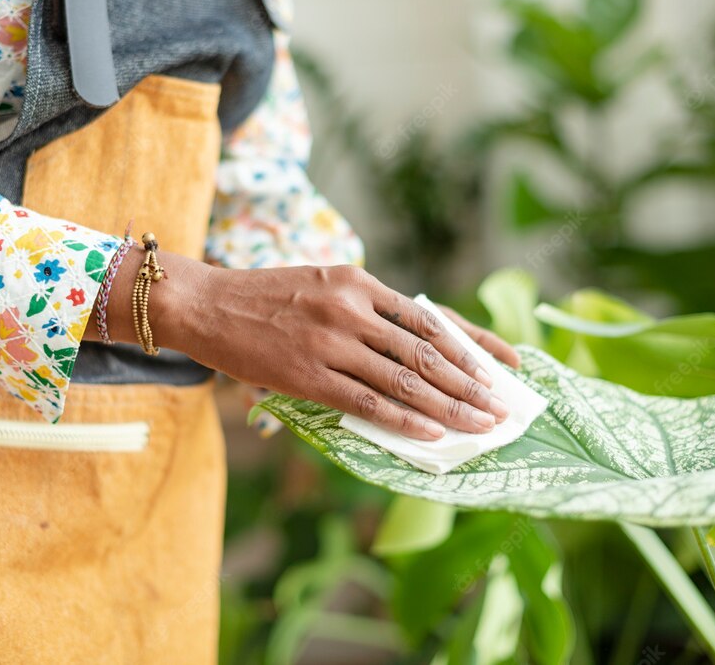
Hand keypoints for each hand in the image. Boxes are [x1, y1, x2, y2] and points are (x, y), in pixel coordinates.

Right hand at [126, 256, 517, 440]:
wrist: (205, 304)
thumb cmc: (264, 298)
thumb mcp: (321, 285)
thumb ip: (365, 311)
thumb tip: (413, 349)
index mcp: (359, 282)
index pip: (430, 315)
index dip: (474, 341)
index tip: (509, 360)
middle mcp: (352, 308)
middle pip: (426, 351)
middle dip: (470, 382)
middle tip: (501, 406)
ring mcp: (331, 341)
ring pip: (404, 379)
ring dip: (448, 406)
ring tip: (479, 425)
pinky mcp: (308, 374)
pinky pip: (368, 401)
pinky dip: (404, 419)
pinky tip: (430, 433)